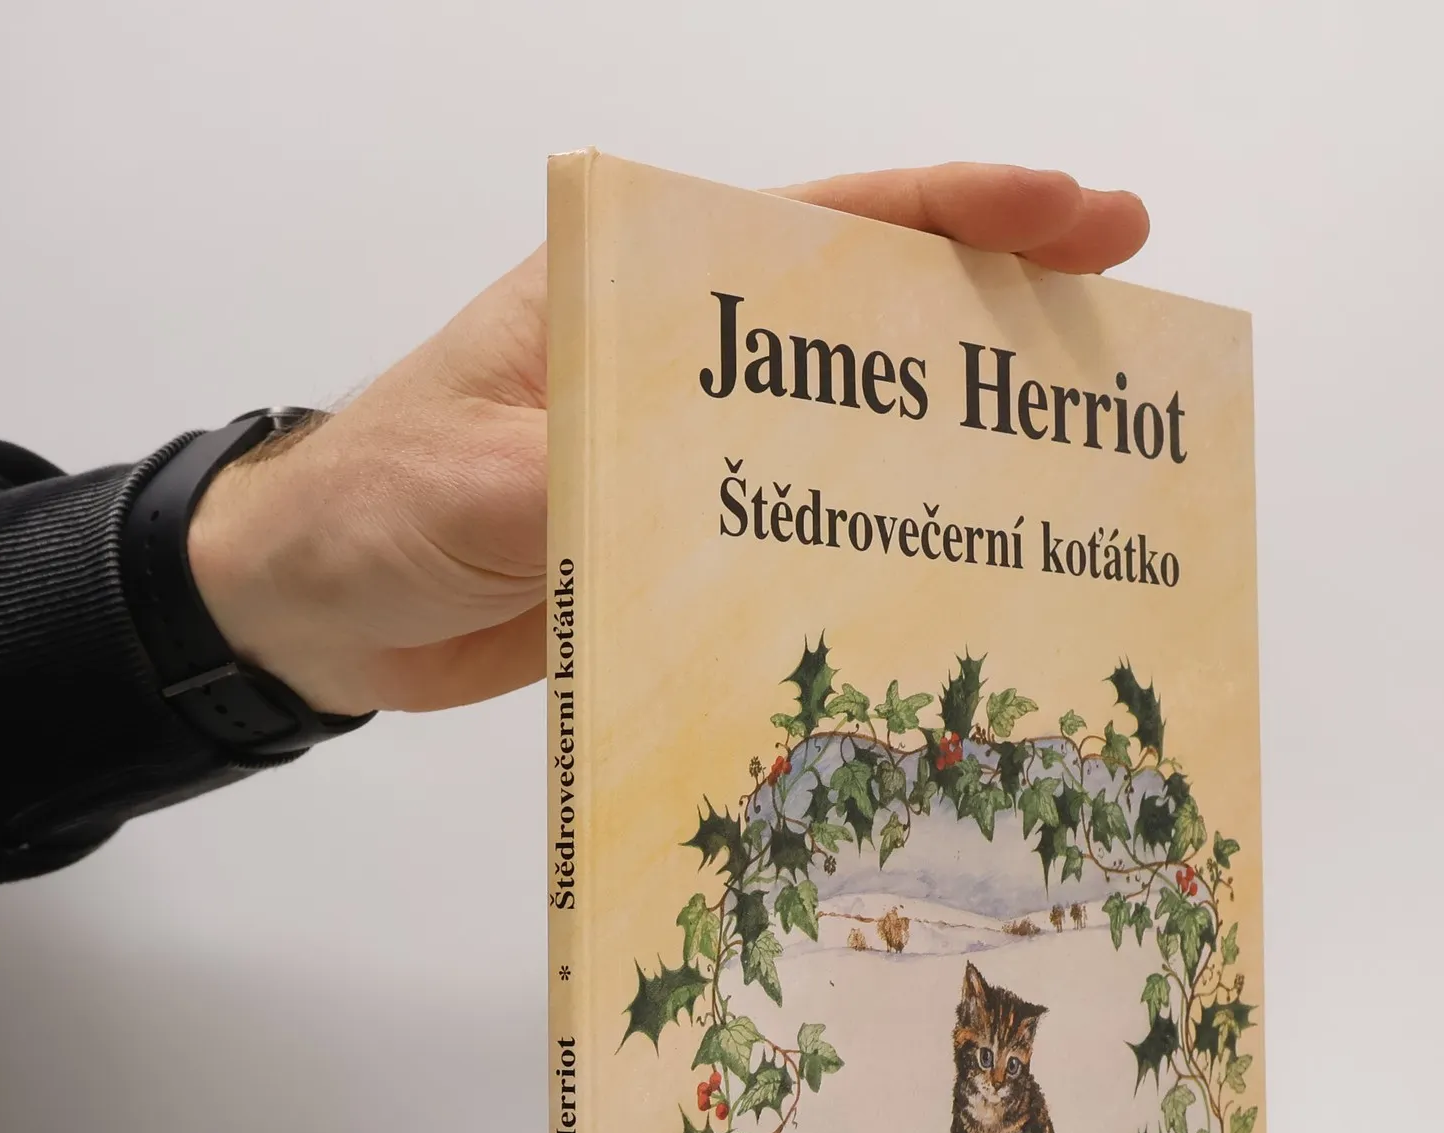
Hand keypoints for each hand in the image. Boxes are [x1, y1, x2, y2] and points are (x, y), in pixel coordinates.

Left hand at [187, 165, 1149, 716]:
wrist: (309, 611)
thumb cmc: (365, 511)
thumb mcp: (460, 488)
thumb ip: (569, 484)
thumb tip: (681, 496)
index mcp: (629, 295)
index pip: (817, 228)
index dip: (955, 213)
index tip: (1077, 211)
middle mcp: (679, 360)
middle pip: (867, 311)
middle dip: (1000, 298)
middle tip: (1134, 309)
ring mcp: (690, 452)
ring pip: (853, 421)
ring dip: (961, 426)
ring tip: (1087, 445)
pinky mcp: (684, 540)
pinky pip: (808, 525)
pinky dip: (886, 535)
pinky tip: (963, 565)